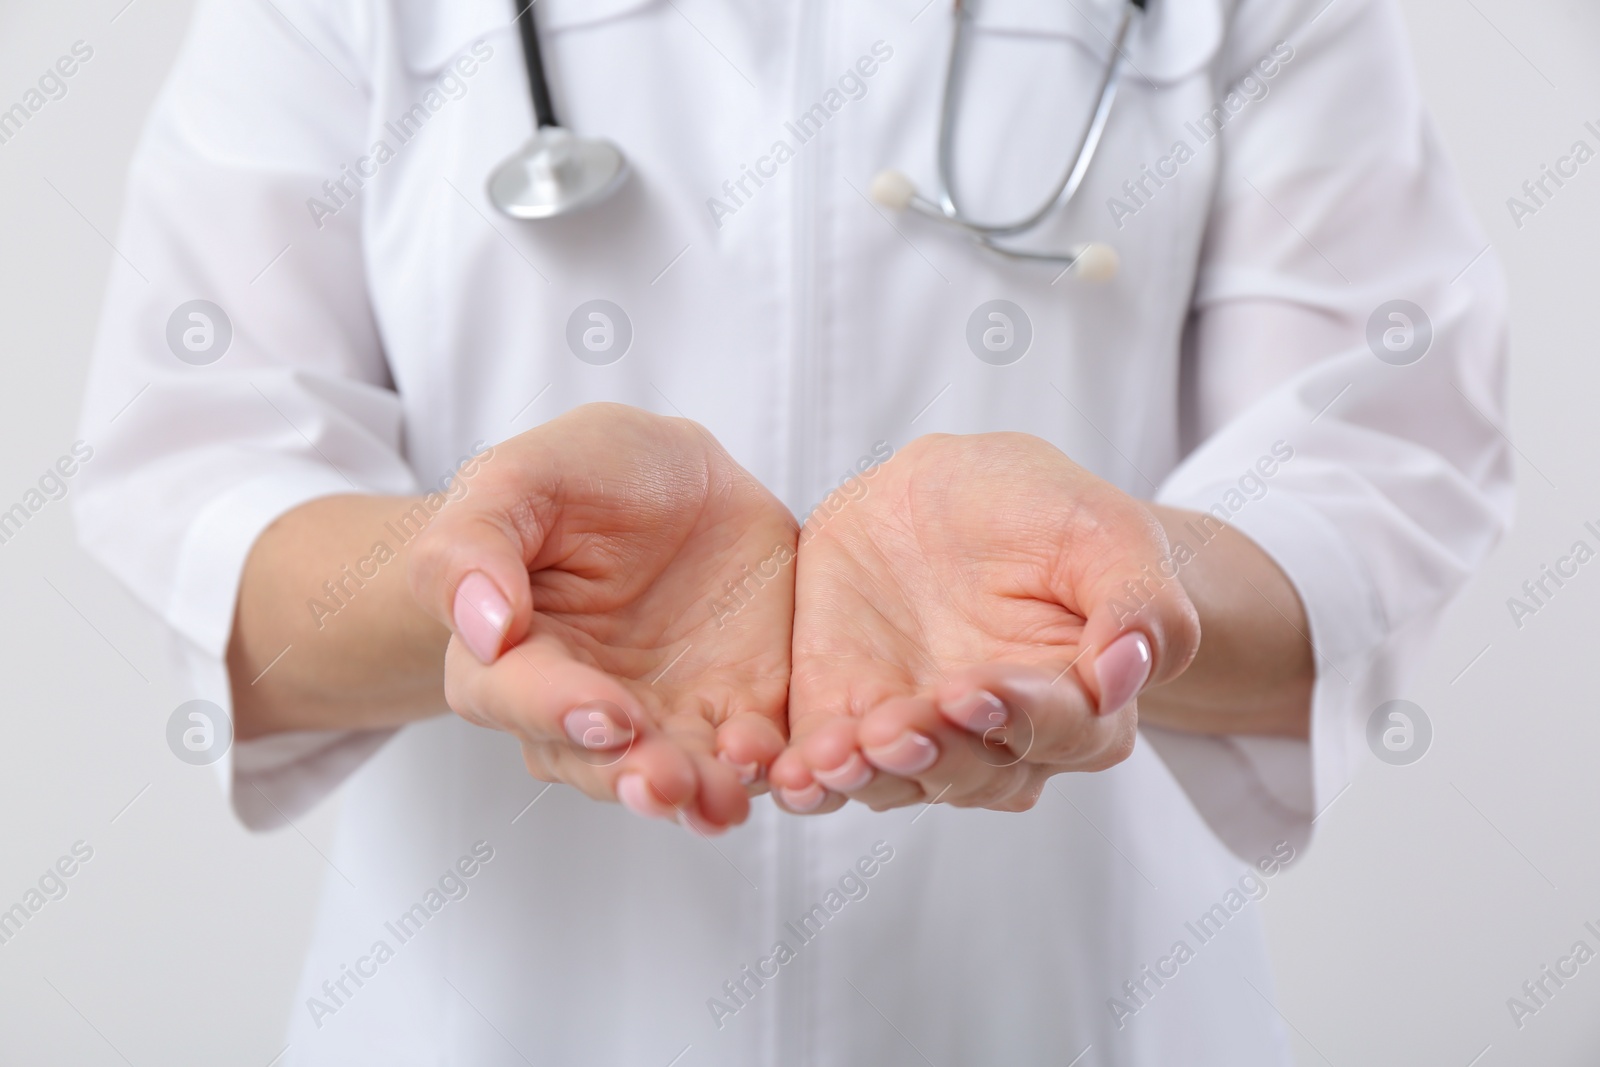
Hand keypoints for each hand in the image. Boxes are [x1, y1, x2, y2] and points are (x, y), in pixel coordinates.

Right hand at [408, 403, 797, 832]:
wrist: (679, 475)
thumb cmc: (579, 475)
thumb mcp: (519, 478)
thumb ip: (474, 545)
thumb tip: (483, 630)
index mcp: (514, 656)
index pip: (519, 697)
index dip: (558, 710)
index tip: (604, 713)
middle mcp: (586, 705)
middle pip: (599, 762)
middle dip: (635, 776)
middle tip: (665, 781)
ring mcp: (667, 716)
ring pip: (678, 777)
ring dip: (700, 794)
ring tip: (723, 796)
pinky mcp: (739, 710)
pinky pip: (754, 754)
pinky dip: (767, 766)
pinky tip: (775, 761)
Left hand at [769, 433, 1199, 813]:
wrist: (944, 497)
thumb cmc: (1042, 515)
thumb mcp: (1103, 530)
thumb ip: (1136, 600)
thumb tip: (1128, 673)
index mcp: (1079, 699)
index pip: (1062, 727)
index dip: (1018, 714)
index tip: (974, 688)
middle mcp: (999, 738)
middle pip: (973, 768)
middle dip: (932, 753)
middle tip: (894, 731)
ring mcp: (916, 736)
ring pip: (896, 780)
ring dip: (865, 776)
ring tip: (833, 758)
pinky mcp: (843, 721)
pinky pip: (826, 766)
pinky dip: (806, 776)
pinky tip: (785, 773)